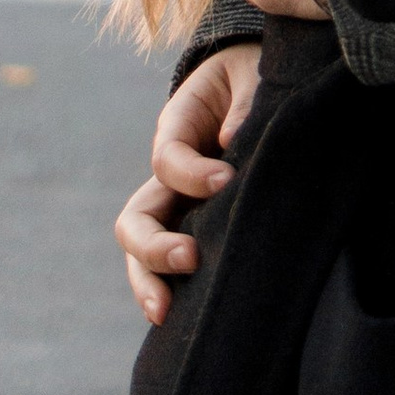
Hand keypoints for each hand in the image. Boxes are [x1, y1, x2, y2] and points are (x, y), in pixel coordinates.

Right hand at [114, 39, 262, 327]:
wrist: (257, 83)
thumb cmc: (254, 74)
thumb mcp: (251, 73)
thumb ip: (244, 101)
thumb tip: (231, 143)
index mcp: (177, 127)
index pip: (166, 158)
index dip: (189, 173)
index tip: (226, 180)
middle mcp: (169, 175)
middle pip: (137, 218)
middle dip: (155, 245)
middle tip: (190, 258)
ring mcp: (178, 207)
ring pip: (141, 251)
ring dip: (148, 281)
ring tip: (164, 311)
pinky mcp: (197, 229)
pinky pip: (169, 266)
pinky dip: (166, 291)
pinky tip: (177, 320)